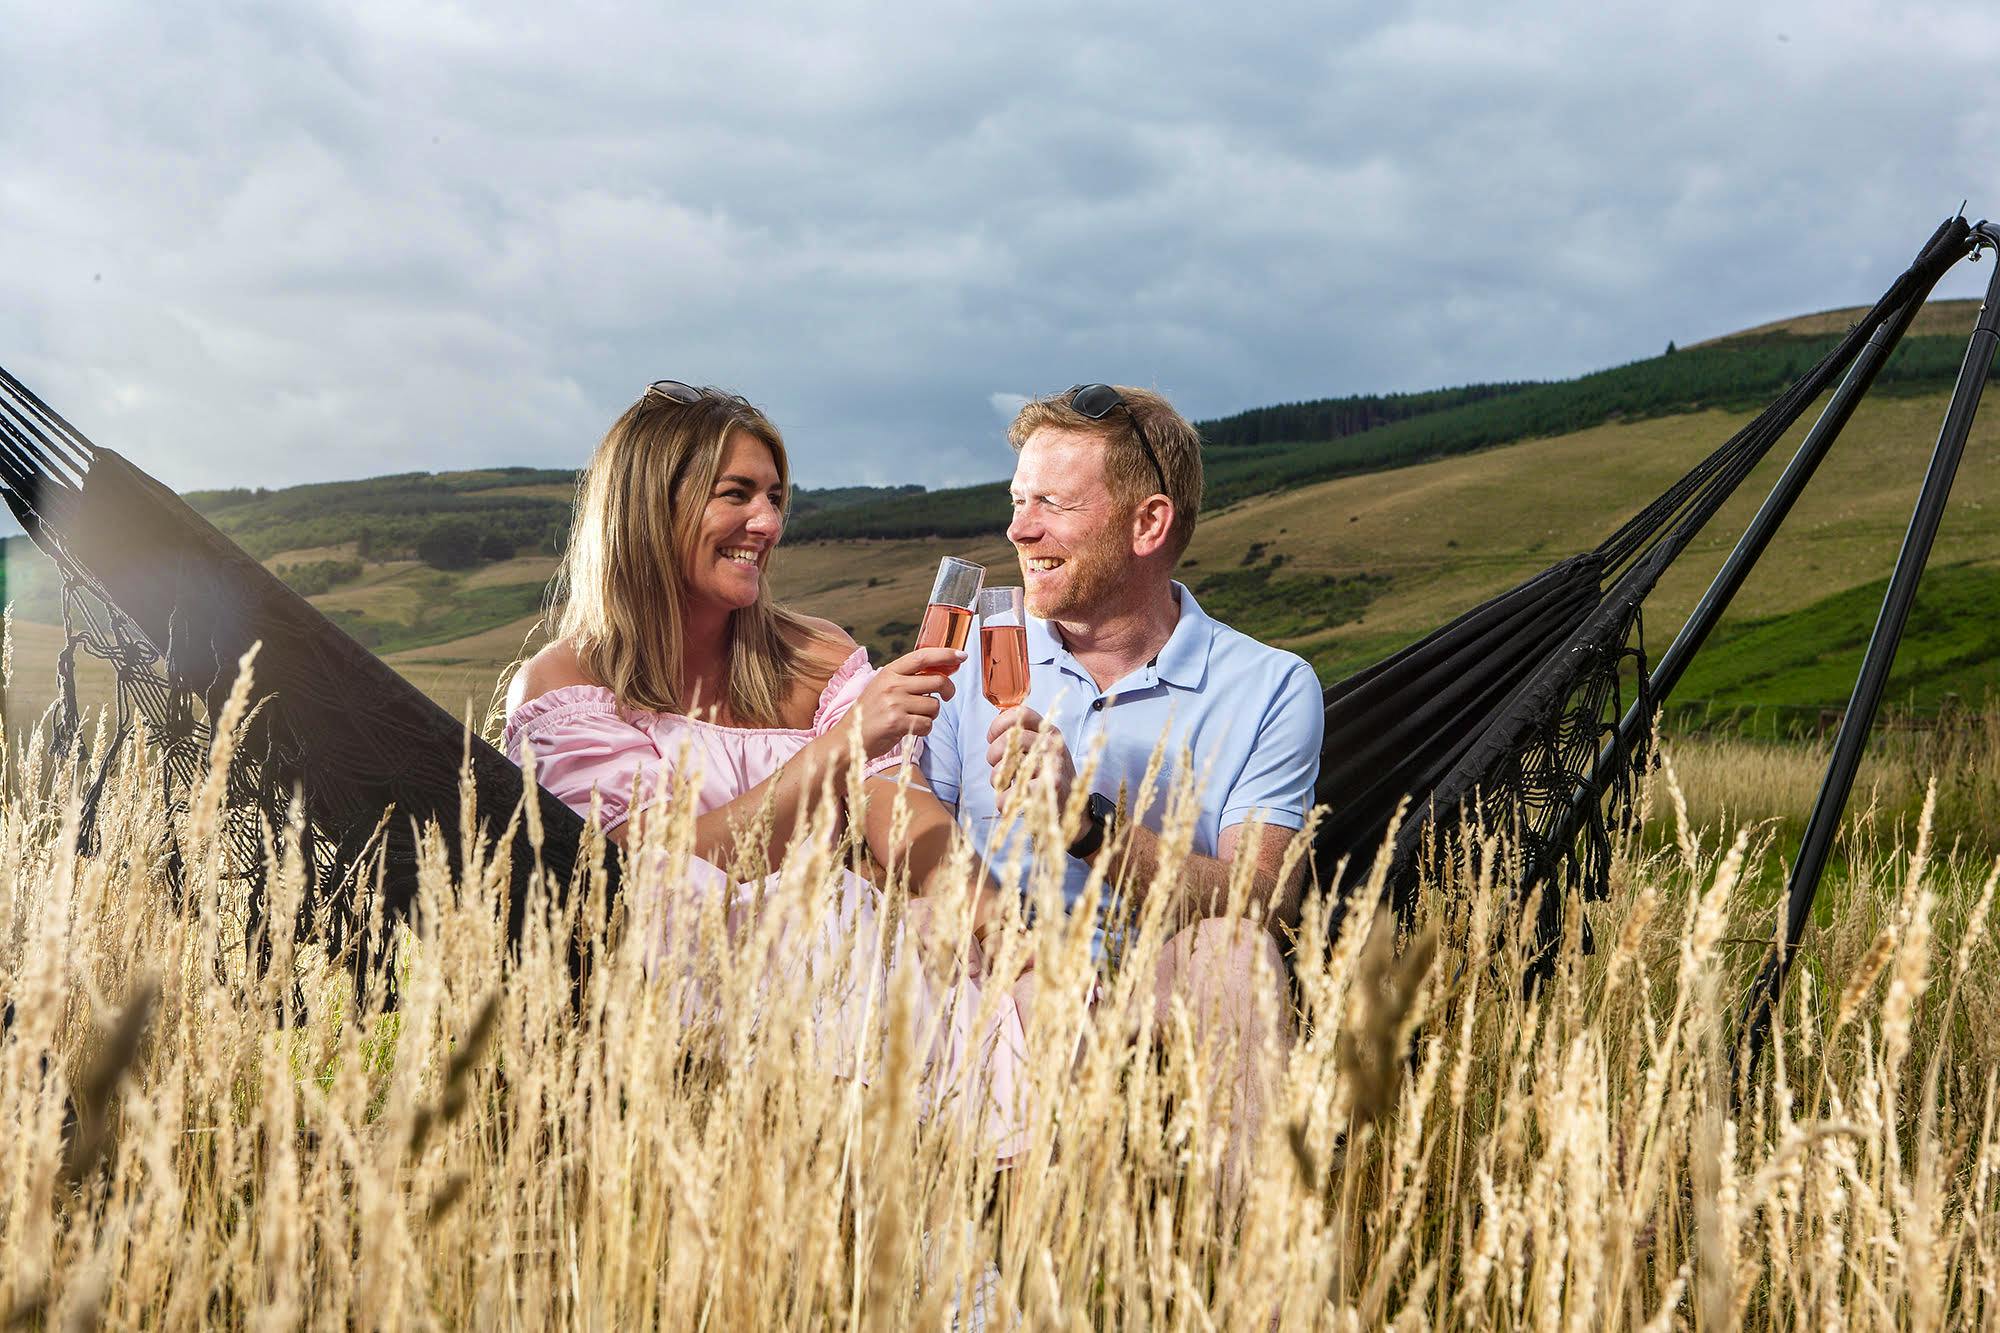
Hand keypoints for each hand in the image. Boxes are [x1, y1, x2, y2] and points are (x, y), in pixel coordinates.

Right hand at [846, 647, 962, 756]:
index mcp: (889, 672)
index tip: (961, 655)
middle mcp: (892, 684)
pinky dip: (924, 729)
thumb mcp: (883, 688)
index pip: (922, 656)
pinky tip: (909, 729)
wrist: (848, 739)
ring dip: (931, 715)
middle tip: (947, 696)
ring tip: (913, 718)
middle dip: (948, 690)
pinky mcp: (898, 723)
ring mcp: (895, 703)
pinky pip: (927, 724)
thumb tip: (942, 673)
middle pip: (938, 681)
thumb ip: (908, 679)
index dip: (945, 654)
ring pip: (935, 706)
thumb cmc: (870, 714)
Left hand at [986, 705, 1075, 806]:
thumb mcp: (1041, 747)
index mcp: (1048, 731)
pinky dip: (1004, 798)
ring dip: (997, 777)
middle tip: (995, 764)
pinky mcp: (1046, 789)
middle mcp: (1051, 744)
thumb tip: (996, 732)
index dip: (999, 724)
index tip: (992, 738)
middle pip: (1011, 737)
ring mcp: (1051, 766)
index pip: (1021, 713)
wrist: (1070, 801)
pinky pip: (1014, 790)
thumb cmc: (1048, 773)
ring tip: (1002, 784)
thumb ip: (1022, 736)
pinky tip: (1005, 800)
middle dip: (993, 752)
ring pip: (1009, 763)